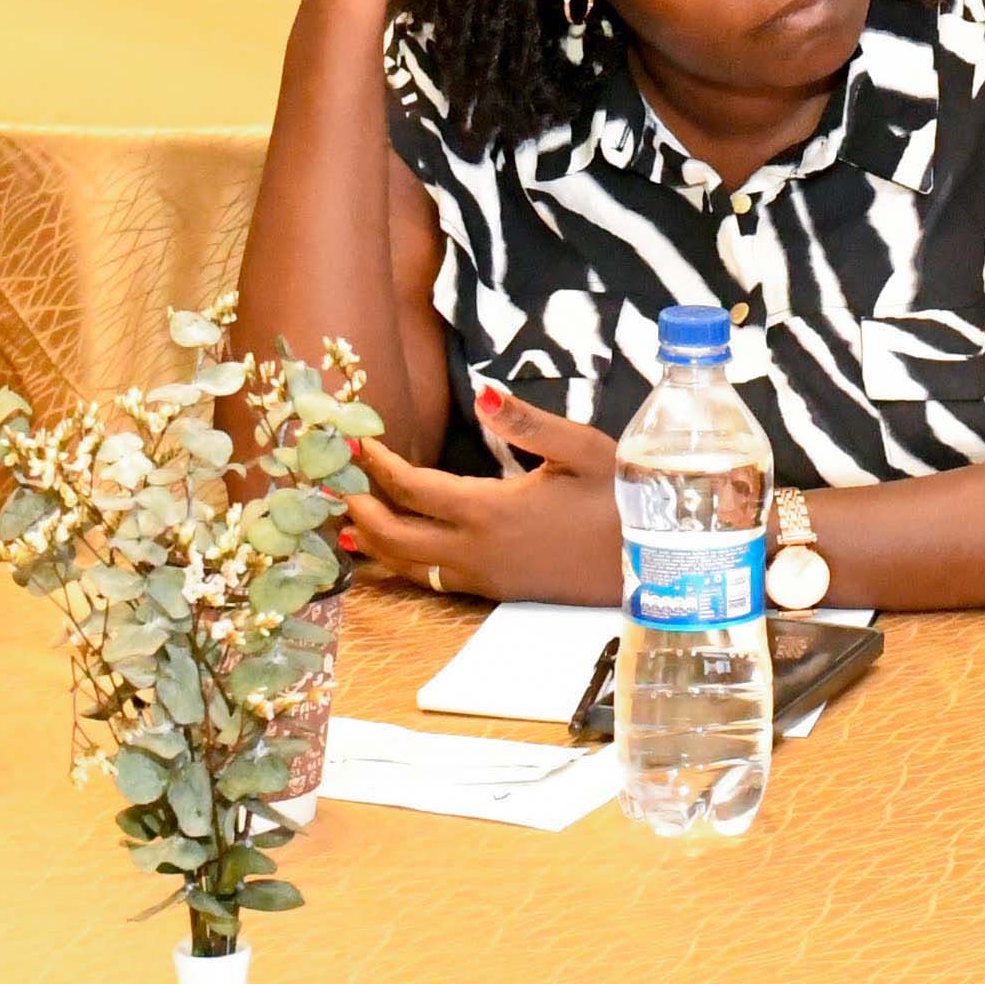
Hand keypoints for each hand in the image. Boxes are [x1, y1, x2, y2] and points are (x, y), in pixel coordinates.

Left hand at [346, 394, 621, 604]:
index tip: (357, 442)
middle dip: (360, 509)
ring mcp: (484, 577)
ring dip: (375, 542)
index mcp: (490, 511)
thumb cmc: (621, 501)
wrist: (648, 567)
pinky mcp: (496, 591)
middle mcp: (476, 550)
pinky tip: (397, 552)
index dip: (378, 466)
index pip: (412, 488)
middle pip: (394, 536)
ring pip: (409, 566)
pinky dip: (403, 563)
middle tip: (335, 484)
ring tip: (348, 523)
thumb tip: (482, 391)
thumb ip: (528, 422)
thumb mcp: (584, 450)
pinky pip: (433, 581)